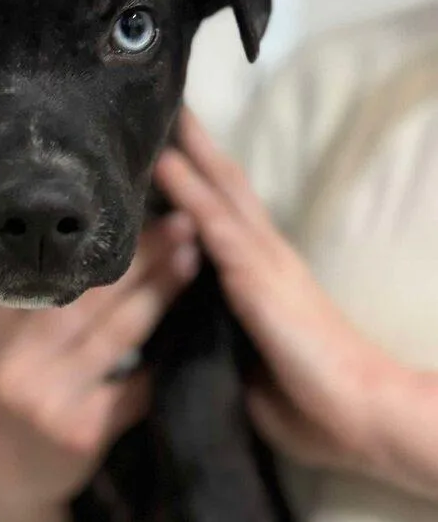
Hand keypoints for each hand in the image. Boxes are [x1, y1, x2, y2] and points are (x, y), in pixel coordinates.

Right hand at [0, 214, 197, 521]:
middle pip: (82, 297)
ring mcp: (44, 402)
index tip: (117, 207)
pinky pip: (133, 386)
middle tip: (177, 221)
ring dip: (160, 290)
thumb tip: (42, 239)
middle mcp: (5, 368)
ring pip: (116, 332)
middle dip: (136, 256)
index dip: (79, 240)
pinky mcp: (80, 434)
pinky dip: (162, 358)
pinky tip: (191, 326)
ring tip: (191, 255)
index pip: (32, 274)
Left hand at [155, 108, 398, 474]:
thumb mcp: (249, 358)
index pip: (226, 214)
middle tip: (163, 106)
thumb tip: (180, 328)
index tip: (167, 147)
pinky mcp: (260, 279)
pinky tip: (165, 164)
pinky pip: (218, 228)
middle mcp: (265, 256)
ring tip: (160, 112)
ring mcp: (265, 263)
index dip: (200, 179)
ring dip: (188, 152)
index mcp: (263, 274)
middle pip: (224, 187)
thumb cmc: (308, 398)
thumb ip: (219, 331)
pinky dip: (190, 193)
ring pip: (219, 194)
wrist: (361, 415)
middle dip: (194, 146)